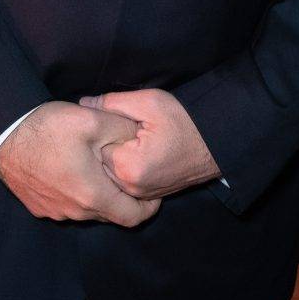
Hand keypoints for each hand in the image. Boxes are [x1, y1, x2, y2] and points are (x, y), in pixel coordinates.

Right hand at [0, 102, 159, 226]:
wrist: (2, 134)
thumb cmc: (48, 128)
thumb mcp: (94, 121)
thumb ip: (124, 132)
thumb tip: (142, 139)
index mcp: (93, 195)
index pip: (133, 217)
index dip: (148, 206)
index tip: (151, 191)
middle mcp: (75, 211)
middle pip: (110, 213)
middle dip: (122, 196)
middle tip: (124, 171)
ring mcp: (55, 212)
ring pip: (88, 210)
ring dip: (97, 194)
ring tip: (96, 166)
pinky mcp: (39, 207)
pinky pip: (67, 206)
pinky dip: (77, 193)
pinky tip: (72, 169)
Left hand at [80, 89, 220, 198]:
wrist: (214, 144)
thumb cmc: (184, 121)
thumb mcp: (148, 102)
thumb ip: (112, 103)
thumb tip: (83, 103)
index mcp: (127, 166)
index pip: (95, 146)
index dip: (104, 130)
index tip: (120, 122)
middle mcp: (131, 187)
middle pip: (99, 163)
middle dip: (107, 146)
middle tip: (127, 131)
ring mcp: (140, 196)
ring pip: (109, 174)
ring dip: (115, 158)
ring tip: (132, 141)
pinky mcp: (147, 197)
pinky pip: (122, 184)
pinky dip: (124, 170)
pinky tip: (137, 154)